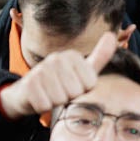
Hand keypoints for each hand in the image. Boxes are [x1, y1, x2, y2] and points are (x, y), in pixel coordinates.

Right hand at [0, 32, 118, 118]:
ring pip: (60, 99)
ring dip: (54, 102)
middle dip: (68, 97)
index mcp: (72, 56)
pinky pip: (44, 105)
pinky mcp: (28, 83)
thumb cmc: (59, 82)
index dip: (81, 90)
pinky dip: (42, 106)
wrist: (28, 92)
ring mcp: (41, 69)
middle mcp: (56, 58)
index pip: (89, 84)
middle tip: (59, 91)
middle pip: (75, 92)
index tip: (72, 85)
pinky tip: (39, 97)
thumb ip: (100, 56)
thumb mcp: (82, 70)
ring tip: (49, 94)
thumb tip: (111, 34)